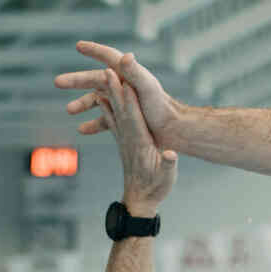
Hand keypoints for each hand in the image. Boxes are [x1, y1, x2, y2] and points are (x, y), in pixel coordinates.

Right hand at [57, 41, 179, 146]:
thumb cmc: (162, 108)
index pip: (109, 57)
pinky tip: (81, 130)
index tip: (78, 46)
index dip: (94, 50)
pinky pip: (105, 119)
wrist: (173, 131)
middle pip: (96, 78)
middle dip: (76, 80)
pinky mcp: (125, 117)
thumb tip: (124, 56)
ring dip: (82, 103)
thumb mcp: (147, 88)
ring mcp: (124, 102)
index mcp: (129, 74)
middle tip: (56, 82)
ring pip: (97, 100)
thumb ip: (135, 72)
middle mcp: (125, 85)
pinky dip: (93, 123)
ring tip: (68, 110)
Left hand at [92, 68, 177, 210]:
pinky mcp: (123, 143)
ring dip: (108, 93)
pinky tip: (100, 97)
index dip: (130, 101)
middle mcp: (129, 140)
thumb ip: (168, 165)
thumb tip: (171, 154)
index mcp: (141, 145)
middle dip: (114, 90)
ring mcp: (124, 141)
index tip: (127, 83)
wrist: (139, 201)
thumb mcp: (167, 178)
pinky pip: (112, 121)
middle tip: (106, 70)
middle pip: (120, 111)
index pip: (135, 118)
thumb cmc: (157, 189)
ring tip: (100, 76)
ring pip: (113, 113)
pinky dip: (106, 107)